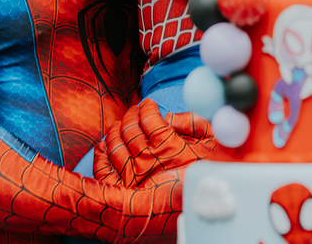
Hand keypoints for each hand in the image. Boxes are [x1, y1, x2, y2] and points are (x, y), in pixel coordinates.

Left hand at [93, 98, 214, 187]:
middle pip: (129, 128)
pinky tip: (104, 144)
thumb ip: (191, 123)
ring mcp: (134, 175)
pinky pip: (104, 169)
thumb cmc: (207, 172)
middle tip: (135, 112)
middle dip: (131, 115)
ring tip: (121, 125)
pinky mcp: (124, 190)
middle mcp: (149, 160)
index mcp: (169, 147)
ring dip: (116, 130)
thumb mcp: (210, 142)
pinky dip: (101, 154)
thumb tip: (167, 116)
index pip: (149, 117)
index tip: (149, 104)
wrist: (199, 207)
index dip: (147, 107)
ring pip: (115, 144)